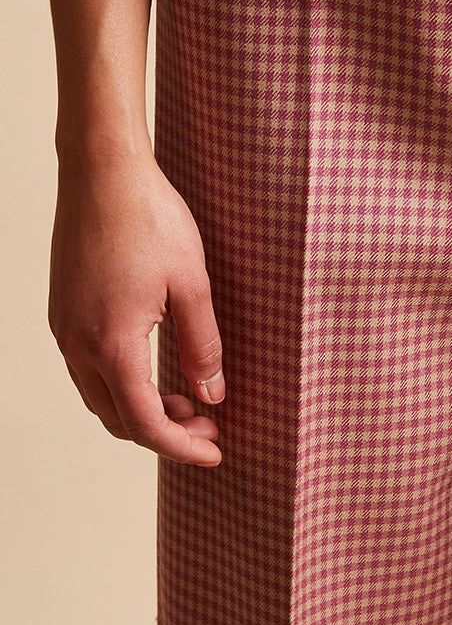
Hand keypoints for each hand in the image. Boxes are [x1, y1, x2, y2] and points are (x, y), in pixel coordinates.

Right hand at [48, 147, 225, 465]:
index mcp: (112, 344)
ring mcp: (64, 327)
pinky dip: (122, 382)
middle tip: (209, 423)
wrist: (102, 172)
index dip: (182, 447)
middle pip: (117, 418)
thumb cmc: (151, 219)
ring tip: (188, 397)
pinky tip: (154, 365)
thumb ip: (202, 345)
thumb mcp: (193, 284)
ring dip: (141, 407)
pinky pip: (88, 367)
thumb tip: (212, 395)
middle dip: (164, 431)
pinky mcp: (63, 309)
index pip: (146, 423)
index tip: (215, 452)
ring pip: (99, 395)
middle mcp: (78, 344)